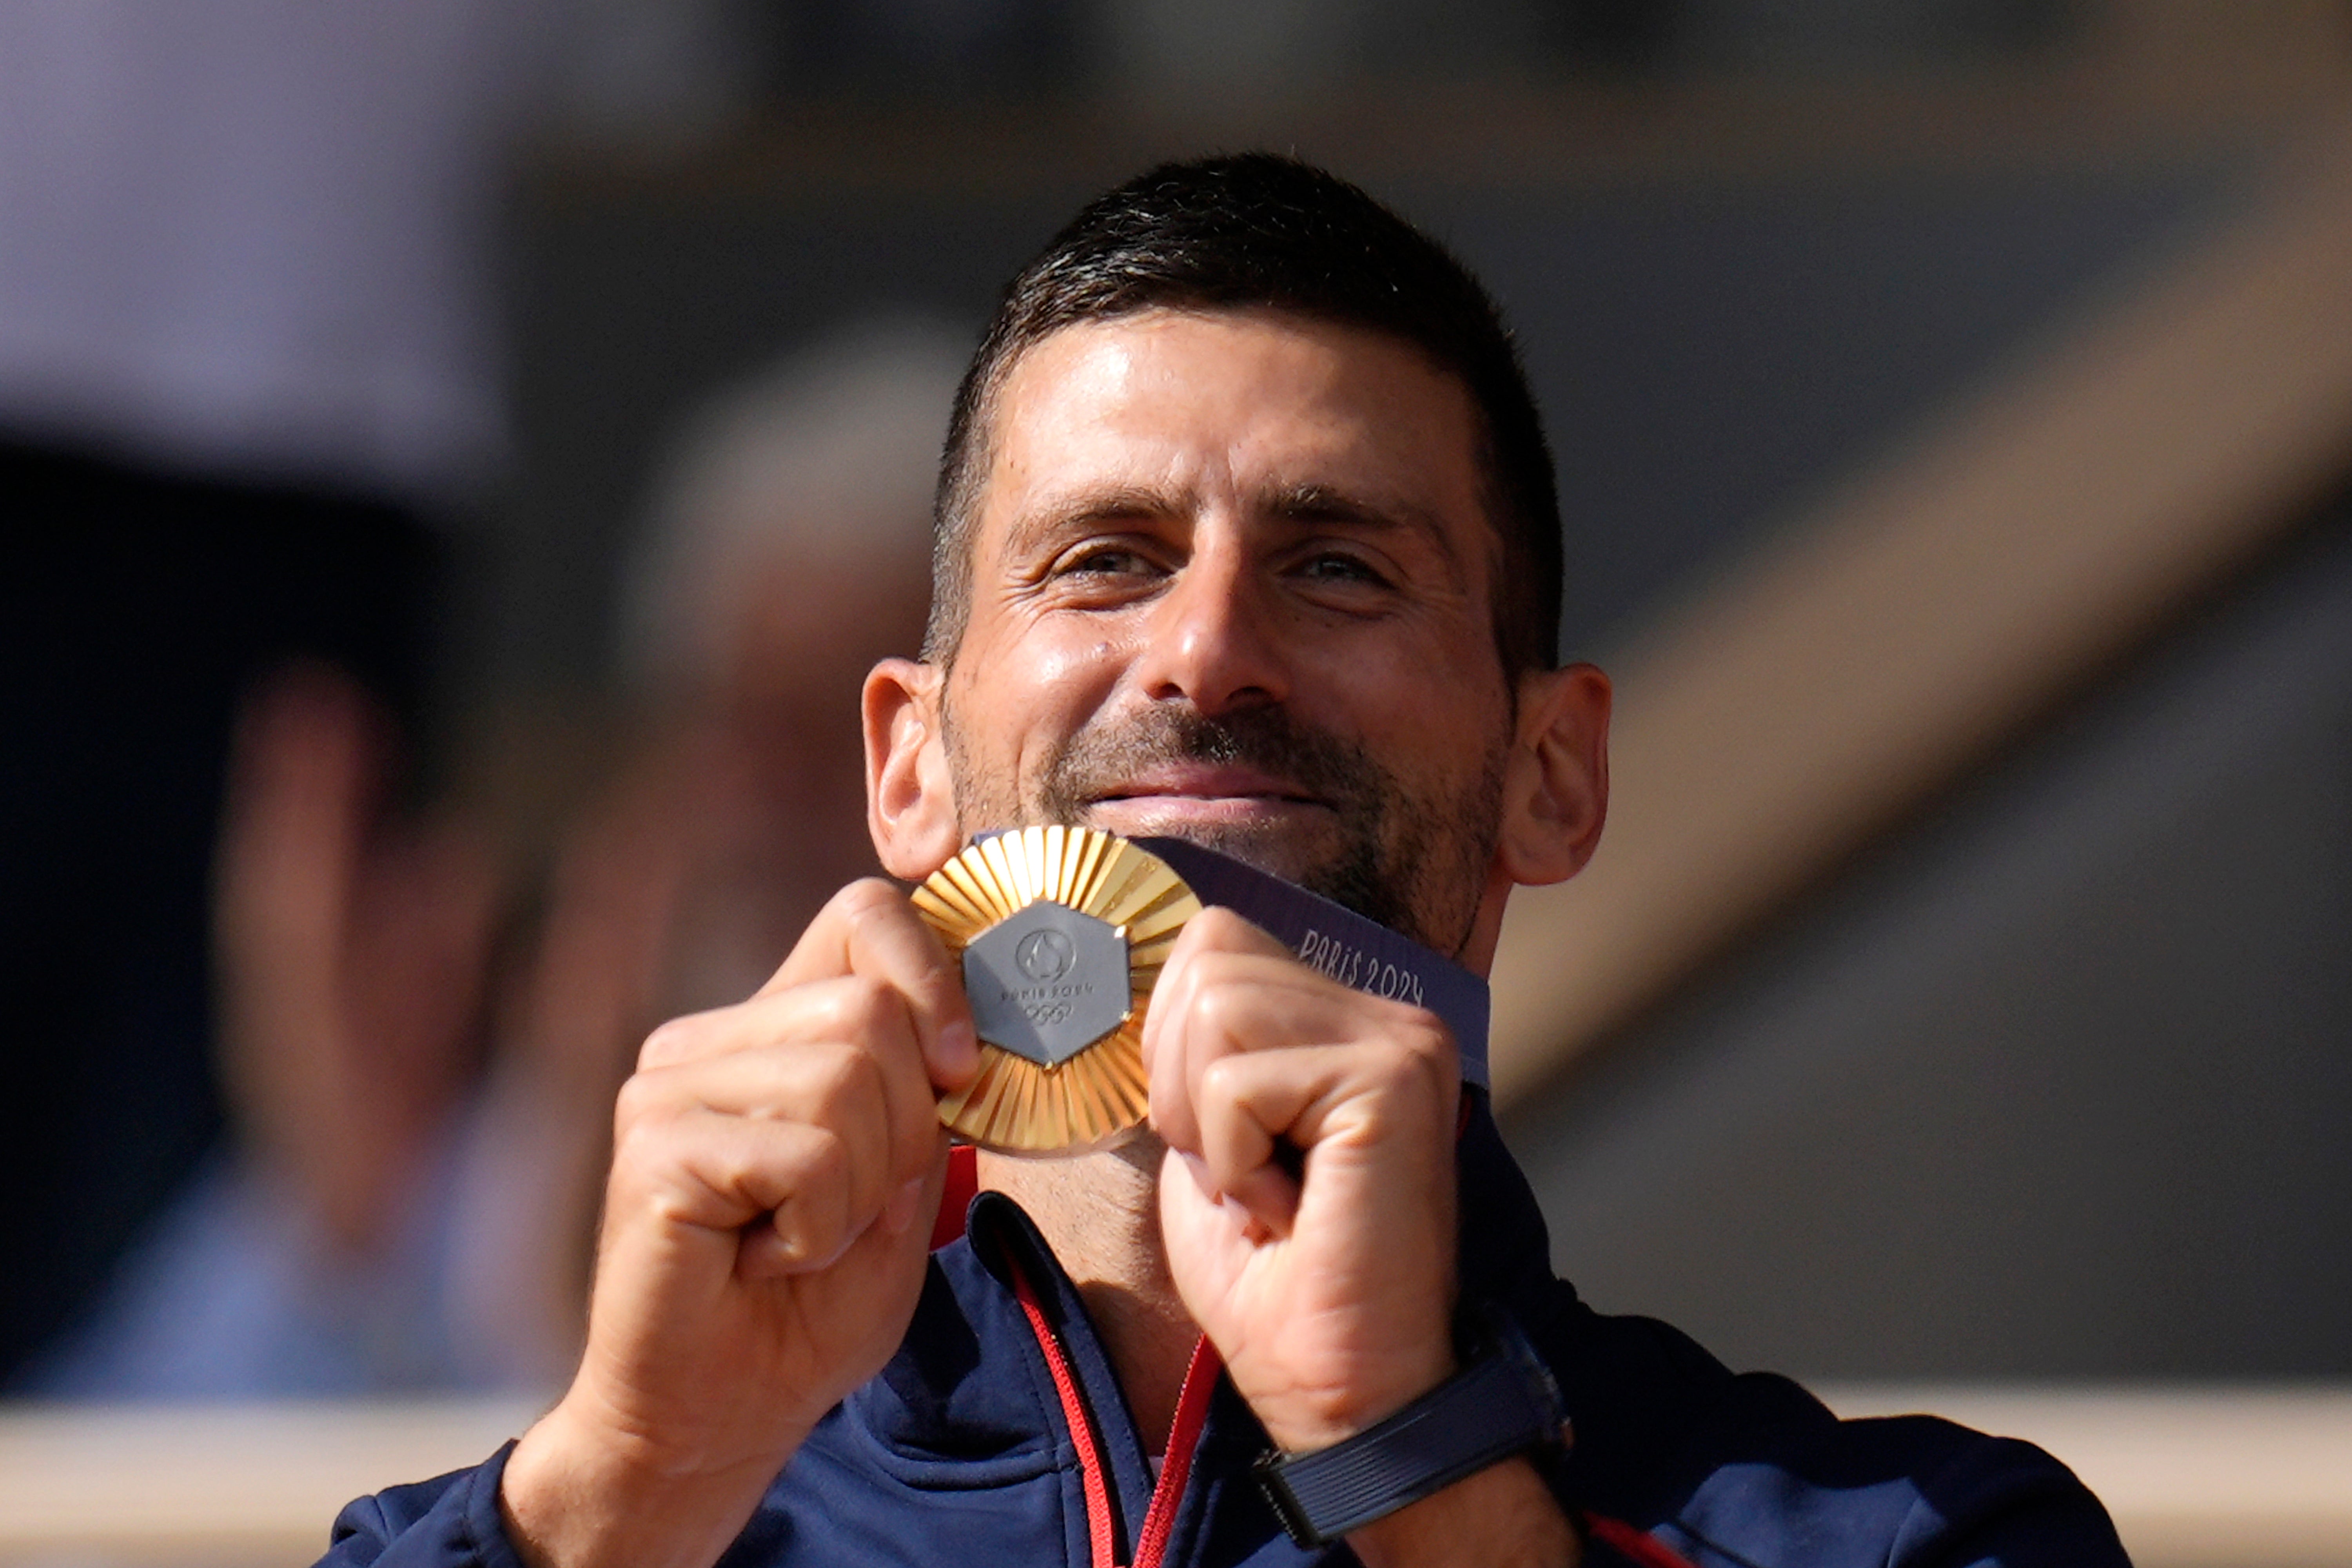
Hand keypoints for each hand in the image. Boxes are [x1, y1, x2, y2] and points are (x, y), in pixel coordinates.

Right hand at [502, 879, 978, 1567]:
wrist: (721, 1412)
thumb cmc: (811, 1305)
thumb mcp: (905, 1184)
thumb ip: (928, 1097)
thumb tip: (962, 1030)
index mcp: (773, 1027)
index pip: (867, 914)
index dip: (936, 979)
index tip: (957, 1074)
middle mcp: (710, 1037)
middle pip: (873, 1009)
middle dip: (902, 1128)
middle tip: (845, 1208)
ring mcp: (668, 1086)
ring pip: (846, 1077)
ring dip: (860, 1188)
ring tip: (800, 1237)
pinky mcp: (654, 1147)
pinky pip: (805, 1156)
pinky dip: (816, 1229)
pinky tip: (764, 1259)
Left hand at [1144, 909, 1460, 1452]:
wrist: (1342, 1386)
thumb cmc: (1270, 1279)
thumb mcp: (1206, 1138)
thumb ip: (1194, 1053)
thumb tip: (1132, 975)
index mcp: (1345, 1017)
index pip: (1213, 938)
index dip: (1169, 1040)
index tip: (1214, 1140)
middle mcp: (1387, 1012)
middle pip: (1208, 956)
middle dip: (1181, 1078)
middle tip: (1239, 1169)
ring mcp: (1400, 1040)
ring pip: (1214, 1005)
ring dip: (1207, 1122)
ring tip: (1264, 1186)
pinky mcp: (1392, 1081)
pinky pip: (1238, 1083)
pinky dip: (1234, 1163)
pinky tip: (1288, 1211)